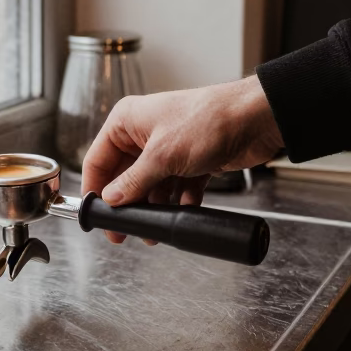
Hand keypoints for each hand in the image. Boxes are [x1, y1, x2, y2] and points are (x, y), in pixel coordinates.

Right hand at [80, 76, 283, 243]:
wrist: (255, 120)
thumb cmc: (208, 120)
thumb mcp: (163, 156)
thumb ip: (134, 182)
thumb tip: (112, 200)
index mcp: (127, 121)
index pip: (98, 159)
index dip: (95, 188)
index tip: (96, 214)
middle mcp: (144, 133)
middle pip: (124, 176)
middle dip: (127, 203)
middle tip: (124, 230)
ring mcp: (168, 148)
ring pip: (151, 186)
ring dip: (154, 207)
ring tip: (154, 229)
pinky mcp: (190, 161)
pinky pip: (176, 188)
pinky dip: (179, 201)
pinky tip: (183, 210)